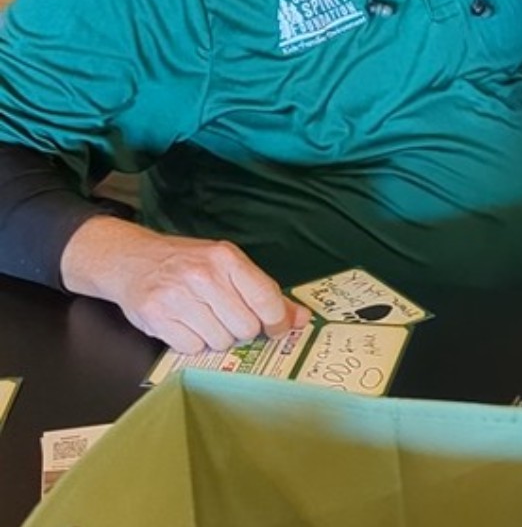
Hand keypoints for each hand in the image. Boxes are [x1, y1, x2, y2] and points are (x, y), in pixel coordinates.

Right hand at [60, 217, 309, 353]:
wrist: (133, 259)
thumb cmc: (189, 263)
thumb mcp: (228, 266)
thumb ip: (265, 293)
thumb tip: (302, 319)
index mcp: (226, 258)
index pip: (265, 298)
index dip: (278, 321)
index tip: (278, 328)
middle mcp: (203, 276)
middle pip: (246, 327)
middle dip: (242, 328)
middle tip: (228, 316)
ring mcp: (178, 297)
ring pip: (220, 341)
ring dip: (217, 337)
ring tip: (204, 317)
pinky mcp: (157, 318)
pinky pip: (192, 349)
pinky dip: (193, 343)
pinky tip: (185, 324)